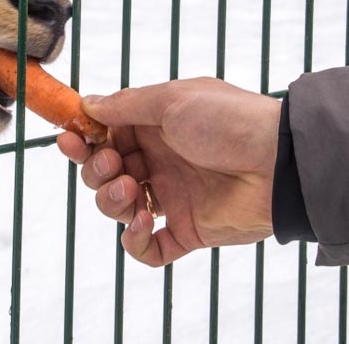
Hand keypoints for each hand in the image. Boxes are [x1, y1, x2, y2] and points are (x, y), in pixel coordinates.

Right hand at [56, 77, 280, 266]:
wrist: (279, 164)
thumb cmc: (230, 121)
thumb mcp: (173, 100)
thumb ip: (127, 105)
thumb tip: (89, 104)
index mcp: (156, 126)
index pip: (106, 135)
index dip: (84, 139)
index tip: (69, 139)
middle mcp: (160, 160)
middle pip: (105, 173)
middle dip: (97, 171)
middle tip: (114, 166)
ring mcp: (173, 196)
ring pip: (120, 208)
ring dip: (112, 201)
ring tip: (134, 190)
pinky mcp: (188, 231)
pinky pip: (148, 248)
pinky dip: (135, 241)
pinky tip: (144, 224)